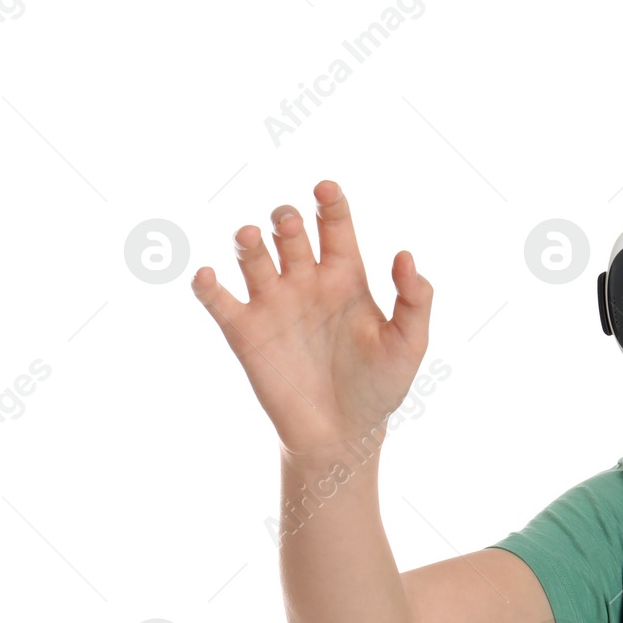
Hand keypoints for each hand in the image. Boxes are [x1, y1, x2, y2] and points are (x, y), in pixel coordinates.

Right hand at [191, 180, 433, 458]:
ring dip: (248, 242)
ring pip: (252, 256)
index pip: (335, 225)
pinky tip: (209, 277)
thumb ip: (414, 300)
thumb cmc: (380, 386)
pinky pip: (218, 300)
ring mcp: (273, 304)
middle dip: (286, 220)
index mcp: (345, 277)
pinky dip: (208, 285)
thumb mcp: (408, 344)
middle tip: (291, 226)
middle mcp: (306, 282)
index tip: (325, 188)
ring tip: (253, 239)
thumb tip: (406, 255)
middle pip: (289, 233)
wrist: (343, 434)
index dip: (329, 202)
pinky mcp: (245, 332)